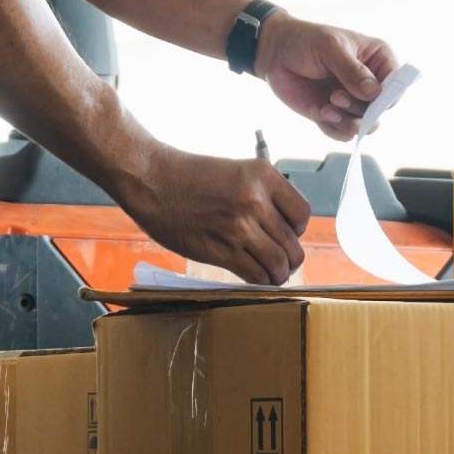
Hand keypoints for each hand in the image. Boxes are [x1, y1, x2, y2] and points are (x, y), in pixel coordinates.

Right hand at [115, 144, 311, 284]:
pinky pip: (256, 274)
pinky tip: (254, 277)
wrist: (151, 179)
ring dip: (278, 274)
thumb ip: (261, 196)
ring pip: (279, 263)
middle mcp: (256, 200)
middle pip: (292, 243)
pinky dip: (261, 281)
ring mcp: (239, 226)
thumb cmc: (190, 176)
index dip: (296, 230)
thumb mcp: (235, 172)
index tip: (284, 233)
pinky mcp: (221, 249)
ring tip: (271, 274)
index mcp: (264, 176)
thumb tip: (280, 228)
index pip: (302, 214)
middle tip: (279, 261)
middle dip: (289, 257)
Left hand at [255, 13, 398, 140]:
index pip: (396, 84)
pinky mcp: (335, 114)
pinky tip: (320, 112)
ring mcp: (352, 100)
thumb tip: (374, 93)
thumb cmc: (304, 41)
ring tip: (326, 107)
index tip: (370, 98)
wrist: (274, 53)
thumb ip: (353, 71)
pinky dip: (333, 128)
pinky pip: (344, 133)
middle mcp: (369, 82)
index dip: (387, 96)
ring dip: (346, 121)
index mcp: (377, 59)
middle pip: (380, 110)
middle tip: (336, 97)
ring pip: (365, 126)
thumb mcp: (330, 48)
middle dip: (360, 110)